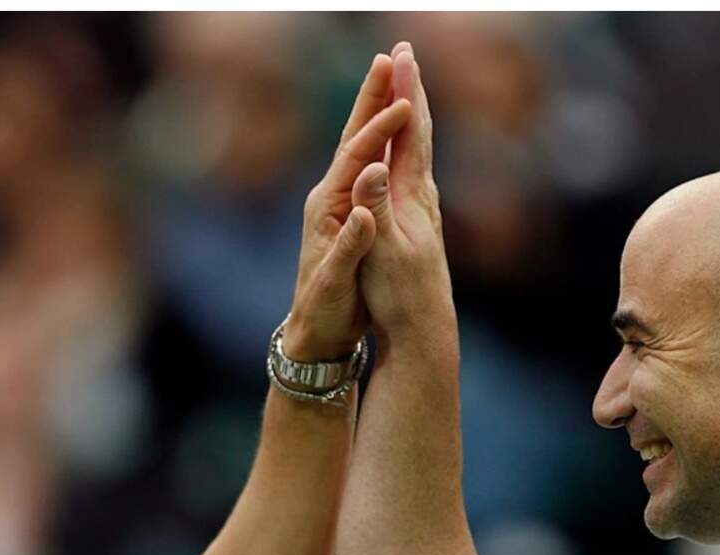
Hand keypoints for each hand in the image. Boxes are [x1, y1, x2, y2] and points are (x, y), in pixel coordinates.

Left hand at [285, 54, 411, 360]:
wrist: (314, 332)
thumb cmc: (325, 311)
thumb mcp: (336, 282)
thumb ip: (351, 246)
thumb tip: (366, 213)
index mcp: (326, 209)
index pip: (355, 158)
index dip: (380, 131)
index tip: (405, 105)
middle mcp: (329, 197)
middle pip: (352, 137)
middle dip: (371, 97)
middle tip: (390, 57)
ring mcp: (338, 202)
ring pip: (360, 144)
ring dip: (375, 109)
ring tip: (392, 75)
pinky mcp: (348, 211)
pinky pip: (367, 162)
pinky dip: (382, 138)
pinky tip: (394, 125)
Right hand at [350, 42, 452, 336]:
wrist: (422, 330)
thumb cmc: (397, 294)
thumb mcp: (381, 251)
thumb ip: (376, 207)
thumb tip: (374, 165)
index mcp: (410, 196)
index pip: (409, 133)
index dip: (403, 92)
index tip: (397, 56)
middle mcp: (421, 196)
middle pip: (418, 133)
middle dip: (410, 90)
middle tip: (404, 54)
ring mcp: (421, 209)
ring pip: (417, 150)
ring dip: (410, 115)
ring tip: (405, 90)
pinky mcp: (415, 225)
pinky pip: (411, 171)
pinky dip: (406, 147)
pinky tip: (404, 150)